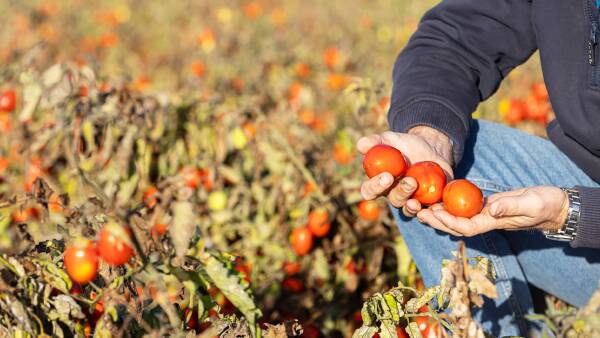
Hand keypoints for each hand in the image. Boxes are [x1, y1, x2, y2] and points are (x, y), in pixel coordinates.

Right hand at [357, 126, 453, 216]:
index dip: (375, 187)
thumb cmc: (406, 145)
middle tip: (410, 181)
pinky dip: (432, 211)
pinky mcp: (428, 203)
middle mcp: (394, 194)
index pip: (370, 190)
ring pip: (409, 209)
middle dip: (401, 192)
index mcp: (380, 183)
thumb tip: (361, 144)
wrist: (431, 148)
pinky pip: (430, 211)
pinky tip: (437, 207)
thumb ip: (376, 141)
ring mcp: (411, 201)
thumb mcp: (391, 139)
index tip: (387, 176)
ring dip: (412, 207)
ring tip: (417, 200)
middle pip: (393, 200)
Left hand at [417, 186, 568, 236]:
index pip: (466, 227)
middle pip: (456, 225)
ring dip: (439, 214)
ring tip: (421, 207)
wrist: (554, 205)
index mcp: (494, 222)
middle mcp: (486, 221)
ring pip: (457, 217)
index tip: (435, 213)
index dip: (449, 222)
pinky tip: (437, 198)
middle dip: (436, 221)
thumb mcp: (530, 203)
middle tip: (418, 212)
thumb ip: (511, 206)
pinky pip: (464, 207)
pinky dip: (450, 204)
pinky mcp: (487, 206)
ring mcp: (486, 214)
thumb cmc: (545, 204)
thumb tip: (492, 208)